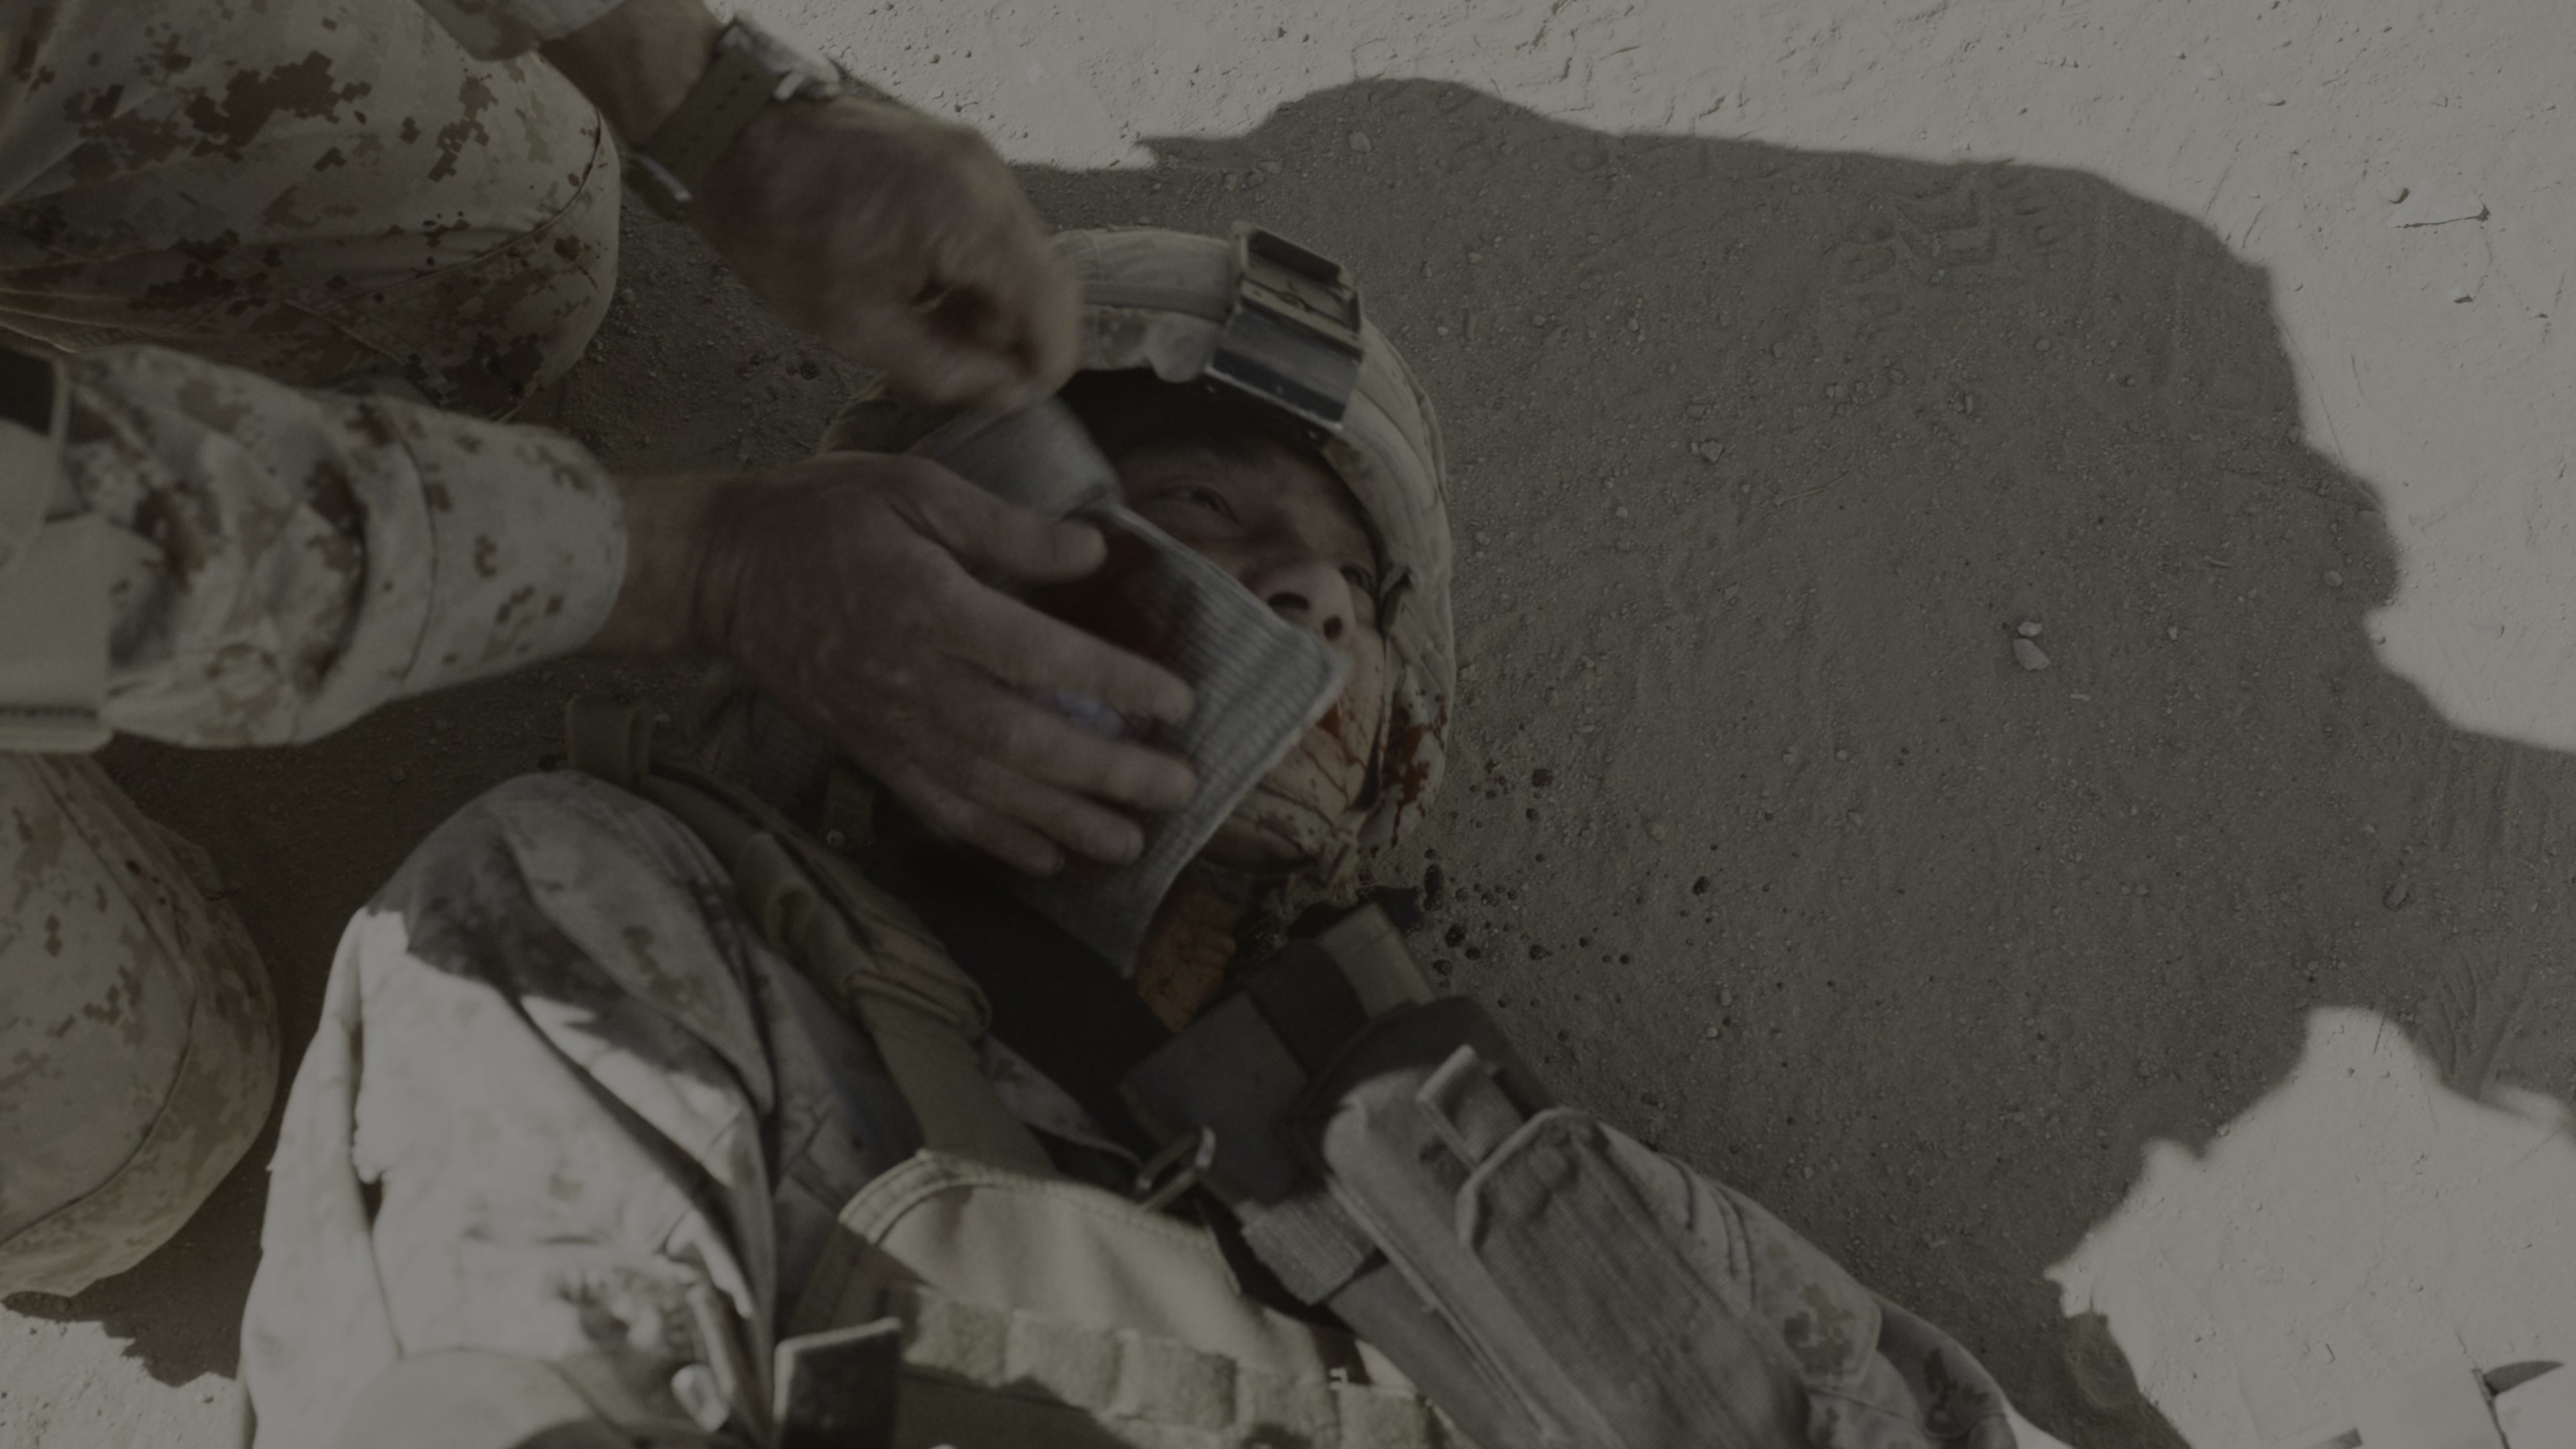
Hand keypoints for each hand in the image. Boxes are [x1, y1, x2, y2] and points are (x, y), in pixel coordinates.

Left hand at [542, 0, 1077, 407]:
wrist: (733, 135)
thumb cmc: (779, 228)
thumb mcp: (854, 324)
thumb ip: (943, 369)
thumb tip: (1003, 392)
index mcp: (970, 222)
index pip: (1053, 316)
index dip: (1036, 372)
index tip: (995, 398)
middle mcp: (991, 181)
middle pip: (1047, 287)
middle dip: (1010, 338)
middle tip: (950, 366)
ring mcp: (979, 160)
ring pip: (1025, 258)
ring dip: (991, 304)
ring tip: (927, 325)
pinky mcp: (960, 155)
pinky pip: (996, 228)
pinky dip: (974, 269)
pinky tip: (921, 285)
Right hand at [595, 456, 1196, 875]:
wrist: (720, 572)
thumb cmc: (821, 517)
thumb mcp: (913, 490)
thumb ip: (1006, 528)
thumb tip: (1092, 554)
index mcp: (930, 607)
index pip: (1038, 658)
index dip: (1113, 684)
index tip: (1176, 701)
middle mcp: (913, 681)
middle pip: (1024, 743)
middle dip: (1107, 773)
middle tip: (1178, 790)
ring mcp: (889, 728)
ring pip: (989, 791)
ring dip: (1066, 821)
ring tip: (1133, 842)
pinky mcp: (869, 753)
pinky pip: (939, 809)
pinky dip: (996, 840)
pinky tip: (1047, 858)